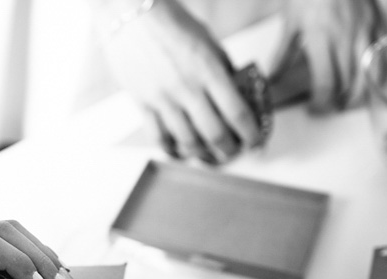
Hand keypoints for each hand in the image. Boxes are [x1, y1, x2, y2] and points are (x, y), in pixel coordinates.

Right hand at [96, 0, 262, 162]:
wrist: (131, 14)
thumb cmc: (173, 24)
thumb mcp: (207, 42)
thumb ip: (222, 69)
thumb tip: (237, 95)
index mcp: (208, 69)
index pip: (236, 112)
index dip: (250, 133)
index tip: (256, 141)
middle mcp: (186, 87)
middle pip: (214, 134)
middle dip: (230, 150)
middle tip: (235, 151)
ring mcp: (162, 98)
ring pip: (187, 141)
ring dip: (203, 155)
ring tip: (211, 156)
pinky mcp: (142, 104)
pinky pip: (159, 138)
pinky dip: (173, 150)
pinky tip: (181, 152)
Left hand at [272, 0, 385, 112]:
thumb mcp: (290, 22)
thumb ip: (282, 55)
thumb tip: (271, 78)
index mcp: (321, 38)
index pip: (325, 83)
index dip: (321, 103)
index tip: (314, 109)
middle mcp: (346, 38)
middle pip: (348, 85)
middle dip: (338, 104)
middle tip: (328, 108)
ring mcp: (366, 31)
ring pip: (370, 77)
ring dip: (359, 96)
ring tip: (347, 102)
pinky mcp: (379, 25)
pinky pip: (384, 59)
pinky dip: (379, 77)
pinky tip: (370, 84)